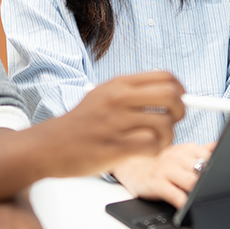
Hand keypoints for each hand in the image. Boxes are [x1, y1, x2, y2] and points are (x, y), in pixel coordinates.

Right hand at [33, 71, 184, 178]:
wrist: (48, 145)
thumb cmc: (80, 124)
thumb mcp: (102, 95)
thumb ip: (132, 93)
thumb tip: (170, 93)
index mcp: (118, 84)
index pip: (165, 77)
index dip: (180, 90)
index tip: (178, 101)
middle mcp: (118, 99)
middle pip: (171, 96)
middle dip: (180, 111)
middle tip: (173, 121)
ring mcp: (116, 123)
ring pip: (164, 124)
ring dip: (168, 136)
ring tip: (156, 141)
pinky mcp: (114, 147)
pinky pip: (152, 146)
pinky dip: (155, 150)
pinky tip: (145, 151)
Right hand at [111, 142, 215, 208]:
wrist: (132, 167)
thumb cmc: (161, 163)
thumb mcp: (183, 153)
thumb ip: (204, 150)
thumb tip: (224, 144)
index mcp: (187, 149)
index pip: (212, 159)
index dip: (221, 171)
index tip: (227, 182)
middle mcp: (177, 157)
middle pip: (204, 171)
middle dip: (212, 184)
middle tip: (218, 194)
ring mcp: (166, 170)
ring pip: (193, 183)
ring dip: (201, 194)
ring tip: (206, 202)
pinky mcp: (156, 183)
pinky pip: (176, 196)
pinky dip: (186, 205)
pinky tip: (190, 209)